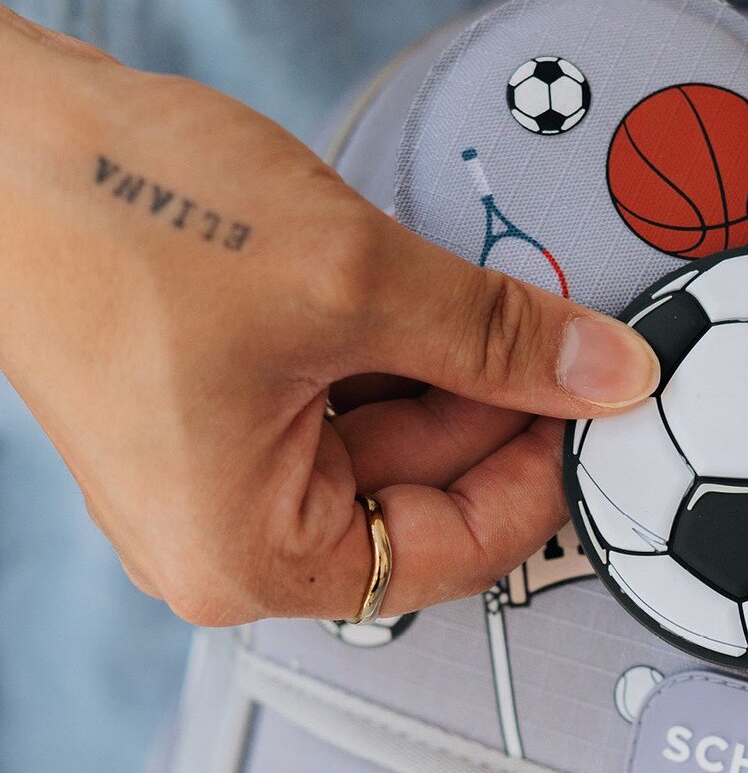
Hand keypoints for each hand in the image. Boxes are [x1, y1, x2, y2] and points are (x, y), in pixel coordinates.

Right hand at [0, 9, 658, 625]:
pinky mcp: (215, 420)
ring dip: (445, 376)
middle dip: (493, 414)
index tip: (587, 410)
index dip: (537, 480)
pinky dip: (390, 357)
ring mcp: (218, 481)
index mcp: (247, 559)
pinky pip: (338, 408)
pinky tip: (412, 296)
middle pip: (423, 500)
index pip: (453, 556)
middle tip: (555, 339)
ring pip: (387, 447)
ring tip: (478, 299)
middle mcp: (226, 543)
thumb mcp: (353, 279)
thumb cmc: (115, 212)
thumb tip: (606, 374)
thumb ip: (499, 339)